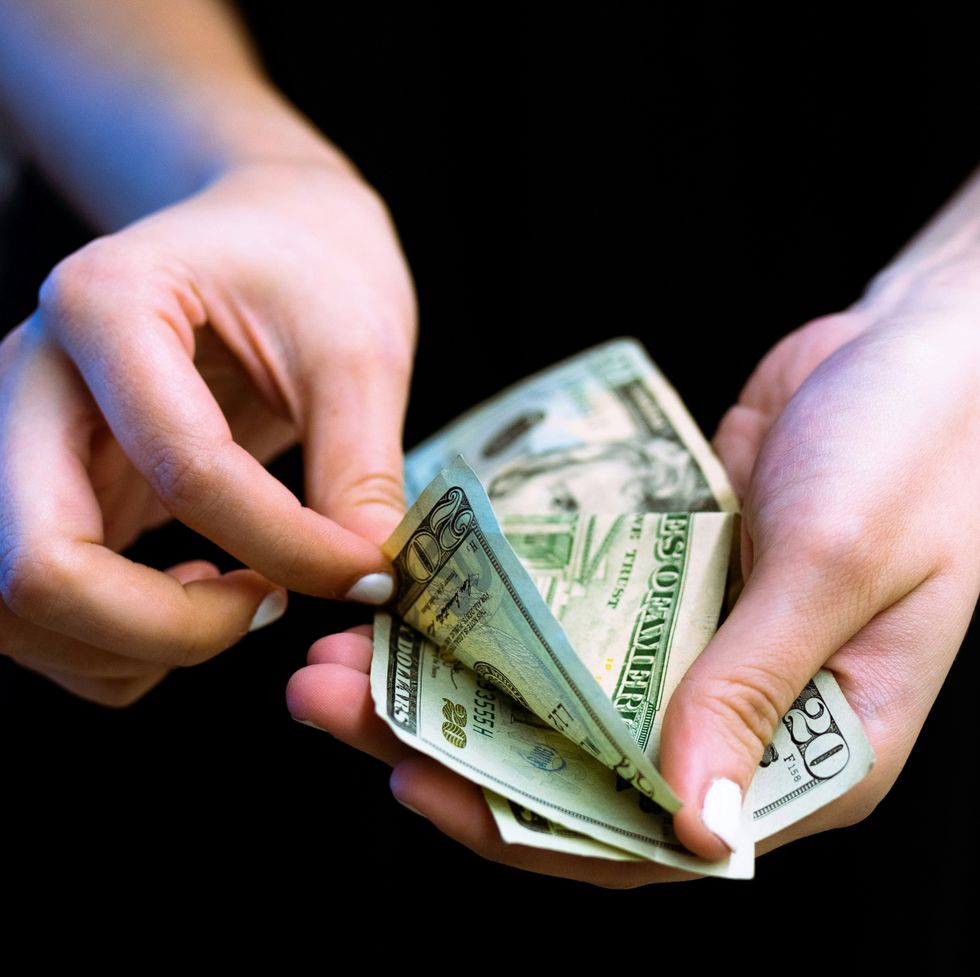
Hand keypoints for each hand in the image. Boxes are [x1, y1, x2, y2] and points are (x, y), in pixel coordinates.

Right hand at [0, 159, 415, 704]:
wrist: (264, 233)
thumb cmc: (309, 267)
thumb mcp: (356, 349)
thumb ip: (360, 469)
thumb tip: (369, 580)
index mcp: (105, 306)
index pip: (183, 468)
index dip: (288, 546)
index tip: (367, 572)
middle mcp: (27, 378)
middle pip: (37, 564)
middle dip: (166, 628)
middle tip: (268, 608)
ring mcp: (19, 442)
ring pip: (14, 608)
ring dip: (129, 647)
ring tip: (236, 604)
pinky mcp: (46, 489)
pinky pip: (41, 615)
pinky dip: (115, 646)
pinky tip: (196, 596)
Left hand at [288, 287, 978, 883]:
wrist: (911, 350)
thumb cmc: (914, 456)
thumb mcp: (839, 565)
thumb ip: (756, 688)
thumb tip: (686, 822)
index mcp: (811, 752)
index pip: (647, 838)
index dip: (522, 826)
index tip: (414, 786)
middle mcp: (742, 715)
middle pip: (574, 768)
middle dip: (448, 743)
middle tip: (333, 701)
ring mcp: (695, 647)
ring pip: (554, 693)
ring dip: (451, 676)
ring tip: (347, 648)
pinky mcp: (666, 584)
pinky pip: (567, 616)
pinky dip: (497, 612)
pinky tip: (423, 592)